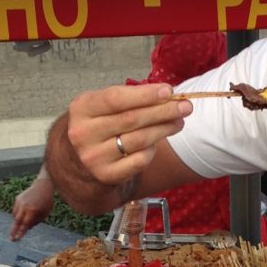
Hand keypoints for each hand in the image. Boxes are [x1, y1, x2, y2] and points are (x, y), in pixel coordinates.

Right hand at [9, 175, 53, 239]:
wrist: (43, 186)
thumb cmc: (46, 201)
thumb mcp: (45, 213)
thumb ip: (36, 222)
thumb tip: (27, 228)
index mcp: (32, 211)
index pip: (25, 224)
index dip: (21, 232)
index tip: (17, 239)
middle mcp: (24, 206)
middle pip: (17, 221)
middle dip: (14, 231)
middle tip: (11, 239)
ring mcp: (20, 202)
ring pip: (15, 216)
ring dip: (17, 222)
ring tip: (21, 223)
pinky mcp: (17, 199)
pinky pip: (15, 210)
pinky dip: (18, 214)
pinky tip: (24, 213)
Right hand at [66, 83, 192, 186]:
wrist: (80, 158)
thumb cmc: (101, 123)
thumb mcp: (105, 105)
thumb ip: (131, 97)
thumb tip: (168, 94)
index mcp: (81, 108)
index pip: (115, 99)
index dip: (144, 95)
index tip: (169, 91)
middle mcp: (82, 133)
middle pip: (131, 120)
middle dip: (163, 111)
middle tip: (186, 106)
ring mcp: (93, 157)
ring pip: (139, 140)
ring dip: (164, 129)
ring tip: (179, 121)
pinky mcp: (106, 175)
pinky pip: (139, 160)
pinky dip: (152, 150)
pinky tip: (157, 142)